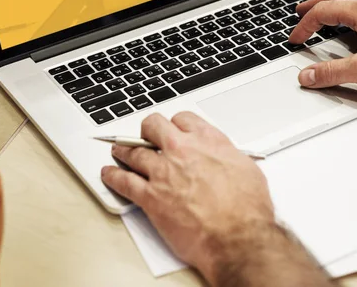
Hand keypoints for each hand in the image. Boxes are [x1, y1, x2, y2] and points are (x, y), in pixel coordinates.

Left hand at [101, 112, 273, 283]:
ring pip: (134, 151)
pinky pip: (124, 182)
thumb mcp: (246, 168)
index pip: (183, 118)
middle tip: (144, 135)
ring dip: (124, 150)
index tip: (173, 129)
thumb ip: (228, 156)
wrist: (237, 237)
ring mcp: (163, 172)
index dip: (176, 124)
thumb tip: (224, 156)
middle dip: (147, 129)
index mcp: (207, 140)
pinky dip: (113, 177)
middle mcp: (182, 151)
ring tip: (118, 150)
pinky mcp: (150, 197)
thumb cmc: (247, 209)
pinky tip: (109, 174)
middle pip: (153, 126)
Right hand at [290, 0, 356, 97]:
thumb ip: (333, 72)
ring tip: (323, 10)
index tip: (296, 38)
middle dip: (313, 5)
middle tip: (300, 11)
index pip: (321, 12)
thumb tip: (308, 75)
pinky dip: (349, 6)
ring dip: (331, 3)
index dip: (304, 26)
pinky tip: (353, 18)